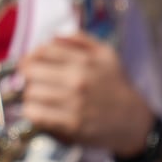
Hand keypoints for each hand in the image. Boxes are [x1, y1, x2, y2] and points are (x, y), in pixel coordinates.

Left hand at [18, 33, 155, 157]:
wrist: (134, 121)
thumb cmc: (117, 86)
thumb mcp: (107, 54)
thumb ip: (80, 40)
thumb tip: (52, 37)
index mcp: (84, 60)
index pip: (42, 51)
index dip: (31, 57)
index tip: (30, 65)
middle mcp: (77, 79)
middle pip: (31, 72)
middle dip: (28, 76)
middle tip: (32, 82)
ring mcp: (73, 103)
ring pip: (30, 94)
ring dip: (29, 96)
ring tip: (37, 99)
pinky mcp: (71, 124)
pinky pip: (37, 115)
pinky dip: (32, 113)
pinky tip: (38, 112)